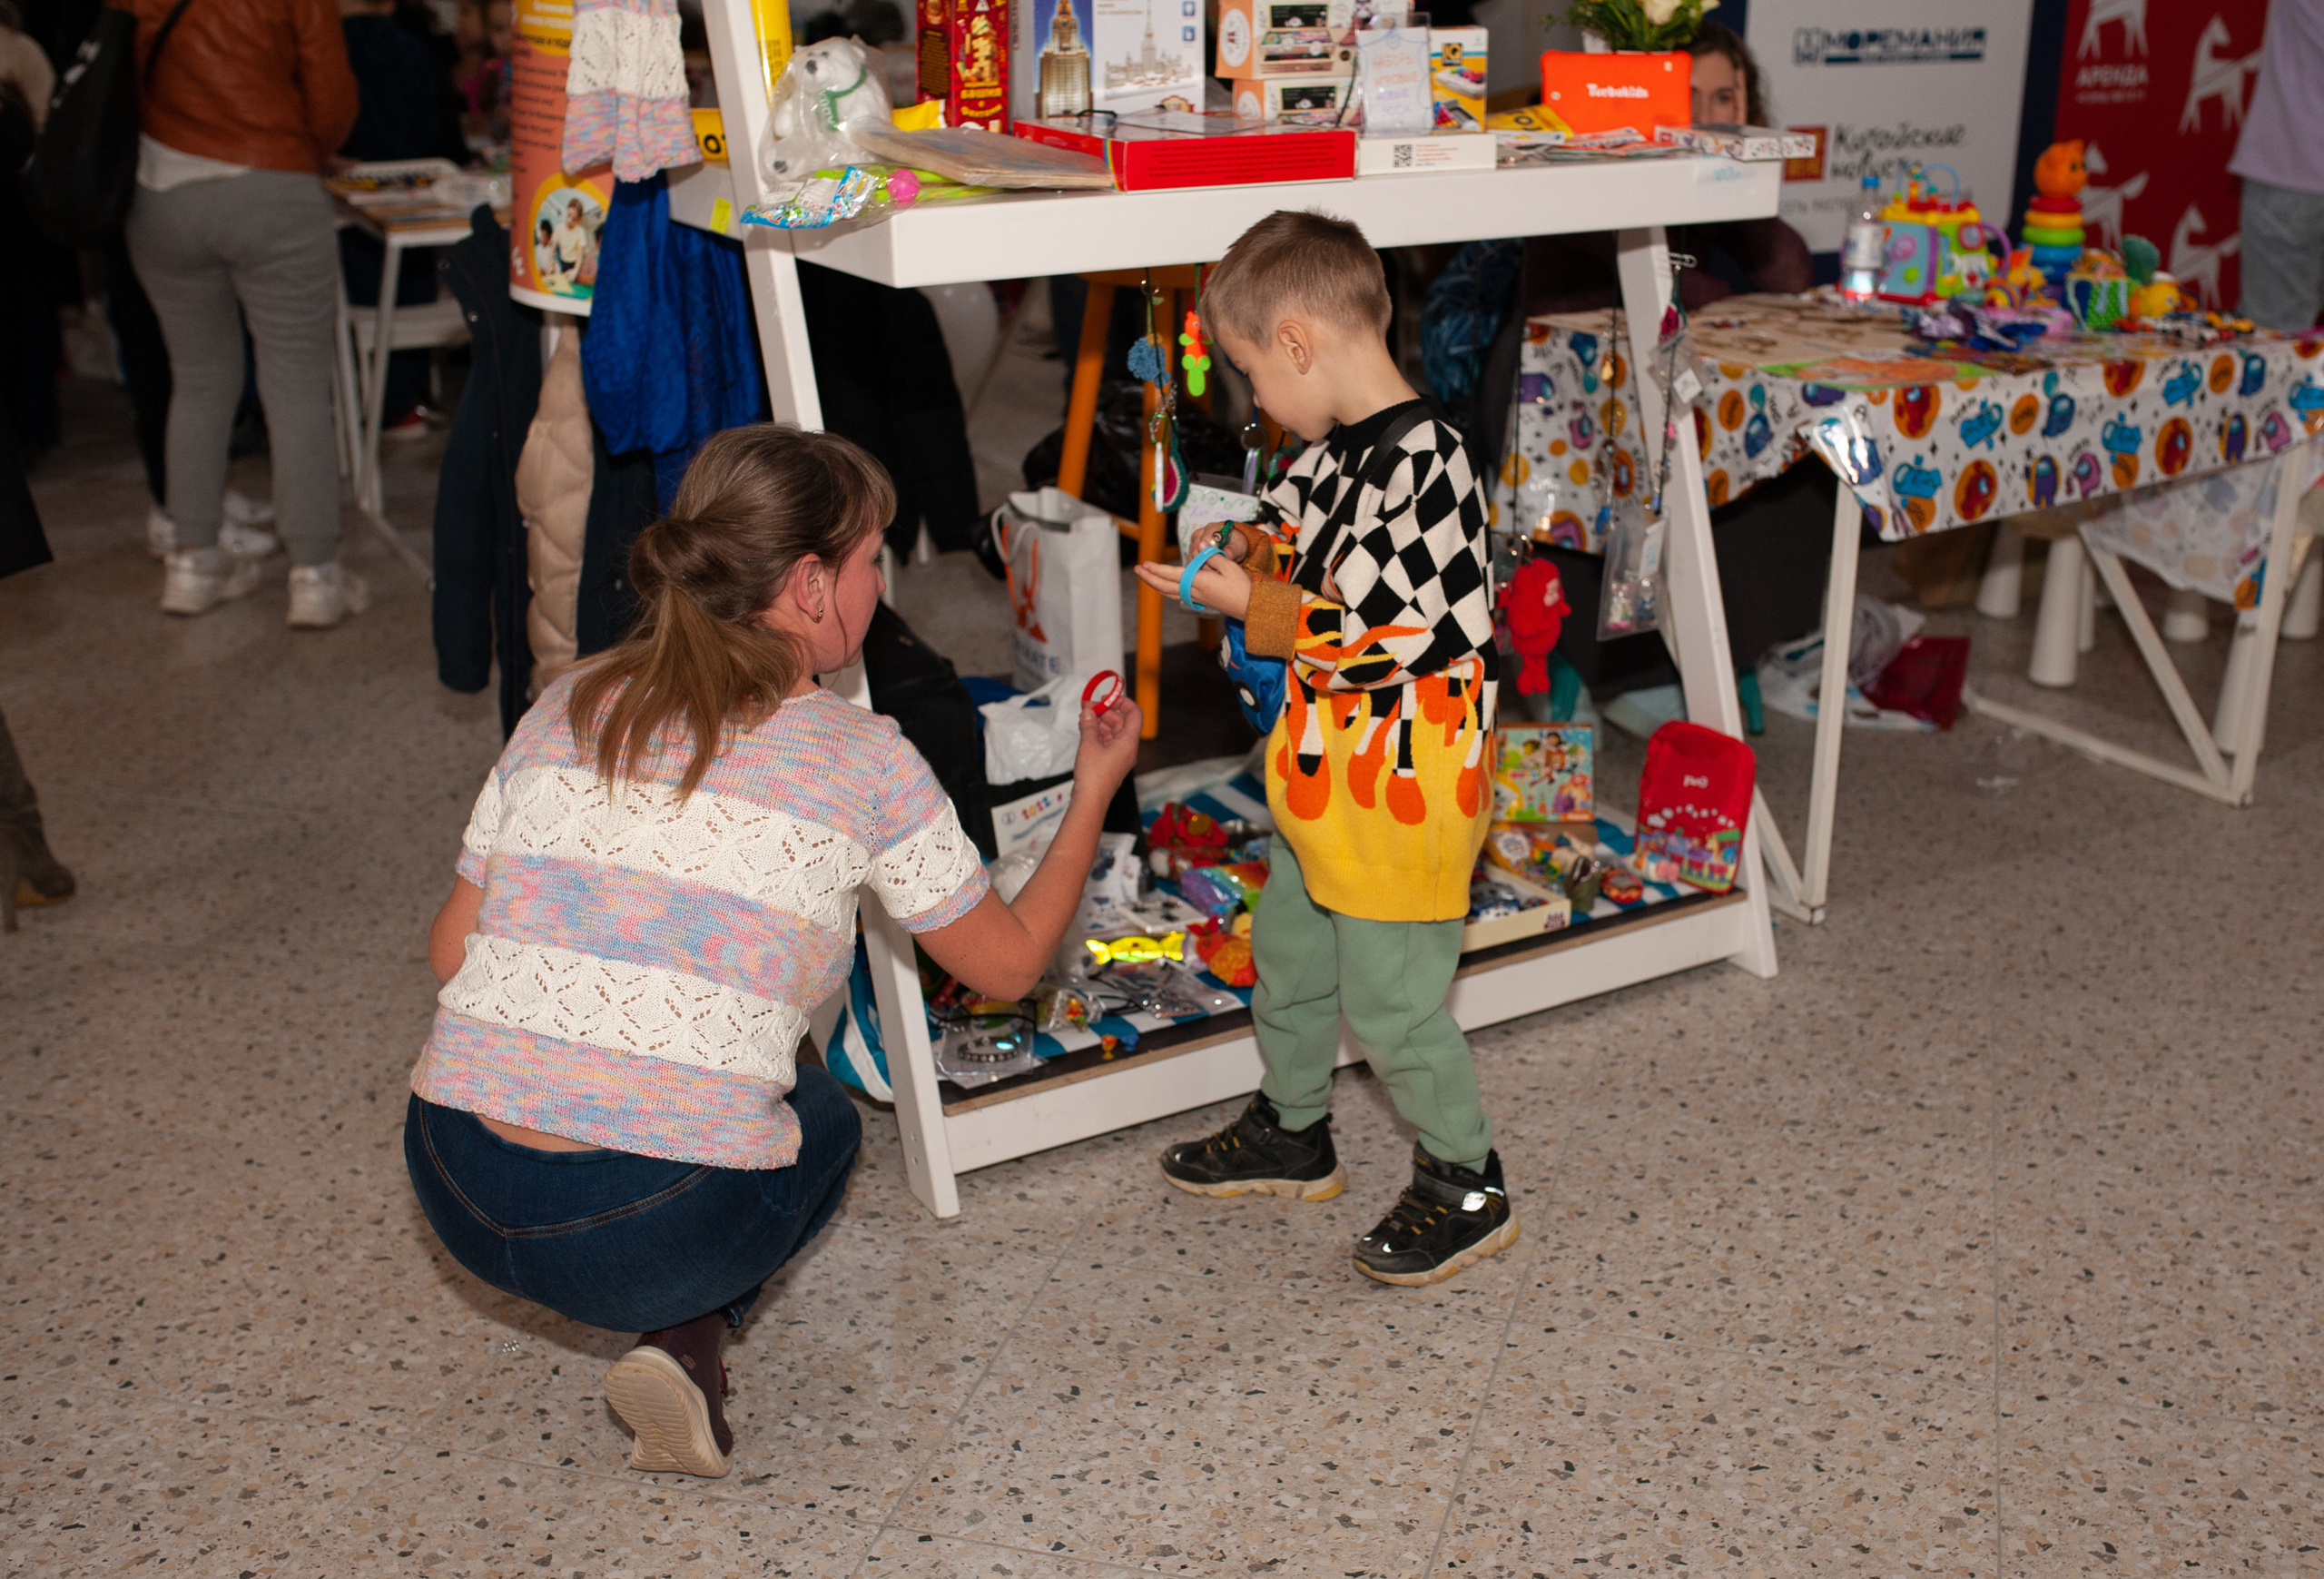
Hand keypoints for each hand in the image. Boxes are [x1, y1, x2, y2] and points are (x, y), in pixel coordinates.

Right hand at [1073, 694, 1142, 795]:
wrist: (1090, 801)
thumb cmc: (1093, 775)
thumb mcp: (1089, 744)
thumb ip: (1089, 724)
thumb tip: (1087, 710)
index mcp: (1129, 742)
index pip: (1134, 714)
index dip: (1122, 702)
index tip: (1107, 697)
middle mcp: (1127, 748)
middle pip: (1121, 721)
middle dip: (1105, 711)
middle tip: (1088, 706)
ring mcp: (1119, 755)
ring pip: (1113, 731)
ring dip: (1099, 721)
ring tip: (1083, 716)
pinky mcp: (1110, 762)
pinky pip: (1107, 741)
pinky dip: (1097, 733)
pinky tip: (1085, 729)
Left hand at [1134, 555, 1251, 621]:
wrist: (1250, 608)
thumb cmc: (1242, 587)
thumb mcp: (1230, 566)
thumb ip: (1212, 556)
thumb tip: (1199, 545)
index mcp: (1200, 582)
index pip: (1173, 575)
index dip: (1157, 569)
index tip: (1145, 563)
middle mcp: (1195, 592)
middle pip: (1166, 586)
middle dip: (1150, 578)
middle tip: (1137, 569)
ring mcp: (1197, 598)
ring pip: (1170, 593)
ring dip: (1156, 584)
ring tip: (1146, 577)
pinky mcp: (1201, 600)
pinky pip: (1178, 595)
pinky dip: (1167, 590)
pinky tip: (1165, 585)